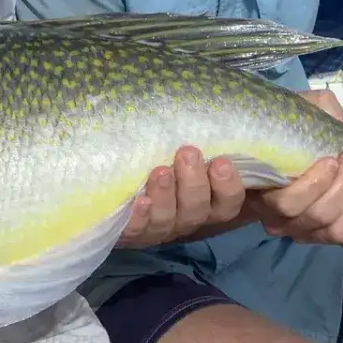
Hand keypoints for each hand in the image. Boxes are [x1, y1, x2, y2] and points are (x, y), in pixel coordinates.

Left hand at [114, 90, 342, 249]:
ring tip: (171, 164)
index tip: (289, 169)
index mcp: (253, 197)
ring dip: (183, 190)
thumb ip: (305, 115)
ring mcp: (179, 220)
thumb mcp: (264, 117)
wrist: (143, 155)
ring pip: (187, 215)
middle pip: (229, 211)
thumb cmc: (215, 132)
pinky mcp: (141, 225)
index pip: (293, 213)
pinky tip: (139, 198)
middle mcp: (216, 212)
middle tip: (218, 160)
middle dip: (224, 188)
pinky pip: (145, 226)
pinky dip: (145, 212)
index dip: (302, 198)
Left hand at [115, 146, 247, 248]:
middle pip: (197, 211)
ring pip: (167, 219)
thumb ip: (194, 151)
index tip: (221, 162)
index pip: (227, 205)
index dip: (228, 187)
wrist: (113, 196)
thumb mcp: (179, 157)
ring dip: (166, 195)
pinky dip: (140, 216)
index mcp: (204, 204)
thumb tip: (219, 110)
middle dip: (195, 182)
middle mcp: (183, 219)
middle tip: (188, 153)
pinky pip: (136, 229)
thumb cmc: (154, 164)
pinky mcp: (129, 233)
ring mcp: (156, 229)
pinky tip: (140, 200)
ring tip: (161, 171)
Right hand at [242, 89, 342, 256]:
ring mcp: (309, 233)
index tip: (331, 158)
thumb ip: (317, 108)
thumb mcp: (294, 109)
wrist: (284, 155)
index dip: (313, 184)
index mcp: (265, 192)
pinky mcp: (334, 238)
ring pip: (338, 232)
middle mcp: (282, 221)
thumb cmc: (286, 135)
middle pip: (318, 216)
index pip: (286, 204)